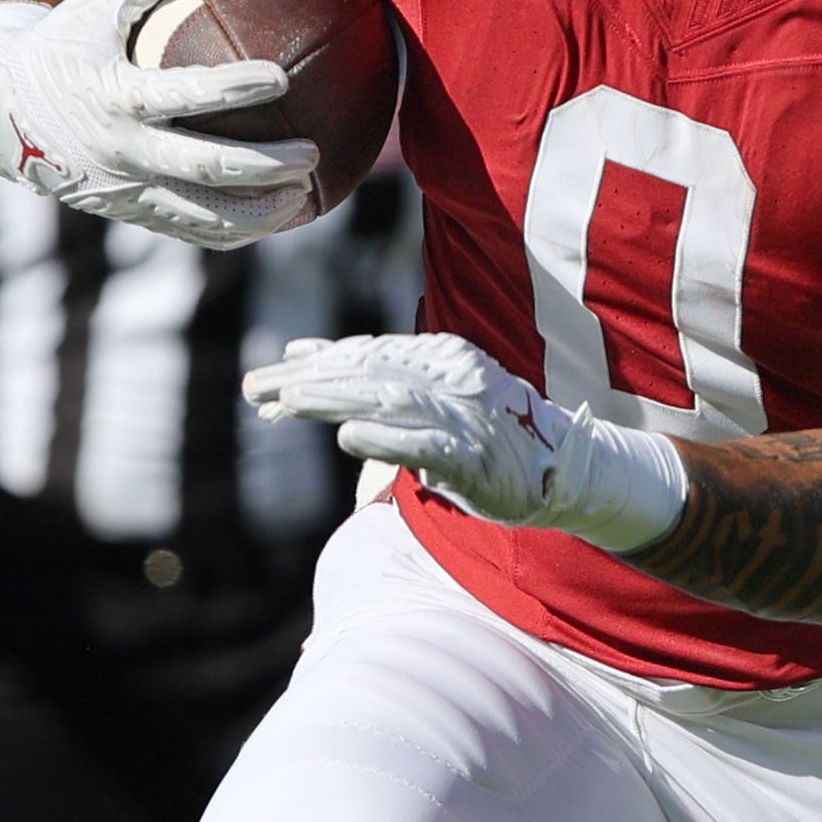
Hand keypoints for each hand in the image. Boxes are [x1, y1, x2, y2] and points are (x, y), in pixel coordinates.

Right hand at [0, 0, 312, 248]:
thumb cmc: (60, 47)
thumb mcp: (93, 6)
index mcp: (114, 96)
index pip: (183, 94)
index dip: (233, 87)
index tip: (281, 75)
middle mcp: (120, 149)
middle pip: (205, 167)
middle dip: (264, 165)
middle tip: (312, 153)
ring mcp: (124, 188)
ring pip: (202, 214)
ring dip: (258, 212)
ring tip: (305, 198)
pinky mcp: (127, 211)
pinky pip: (188, 229)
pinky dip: (234, 231)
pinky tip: (275, 217)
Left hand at [245, 334, 687, 551]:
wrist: (565, 469)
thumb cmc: (488, 432)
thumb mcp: (430, 397)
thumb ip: (372, 377)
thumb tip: (298, 353)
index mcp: (441, 357)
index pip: (368, 356)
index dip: (315, 366)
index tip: (265, 381)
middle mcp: (452, 378)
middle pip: (370, 374)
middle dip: (309, 382)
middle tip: (256, 390)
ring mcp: (466, 415)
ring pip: (391, 400)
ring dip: (336, 401)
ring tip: (288, 404)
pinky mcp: (475, 455)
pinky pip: (425, 443)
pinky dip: (385, 438)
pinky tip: (347, 437)